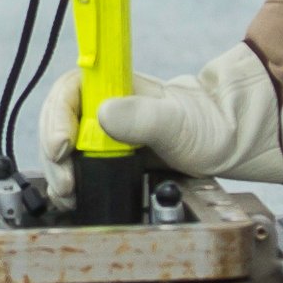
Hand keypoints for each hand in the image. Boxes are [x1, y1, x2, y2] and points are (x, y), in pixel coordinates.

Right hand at [40, 42, 282, 182]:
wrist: (228, 144)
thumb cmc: (207, 124)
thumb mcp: (177, 121)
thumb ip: (143, 117)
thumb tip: (103, 115)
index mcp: (113, 85)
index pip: (68, 91)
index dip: (56, 117)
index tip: (63, 146)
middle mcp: (102, 105)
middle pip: (58, 122)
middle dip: (54, 152)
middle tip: (66, 182)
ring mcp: (102, 132)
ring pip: (62, 146)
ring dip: (59, 171)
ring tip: (69, 194)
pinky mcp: (107, 157)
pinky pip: (76, 165)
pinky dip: (70, 181)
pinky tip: (73, 197)